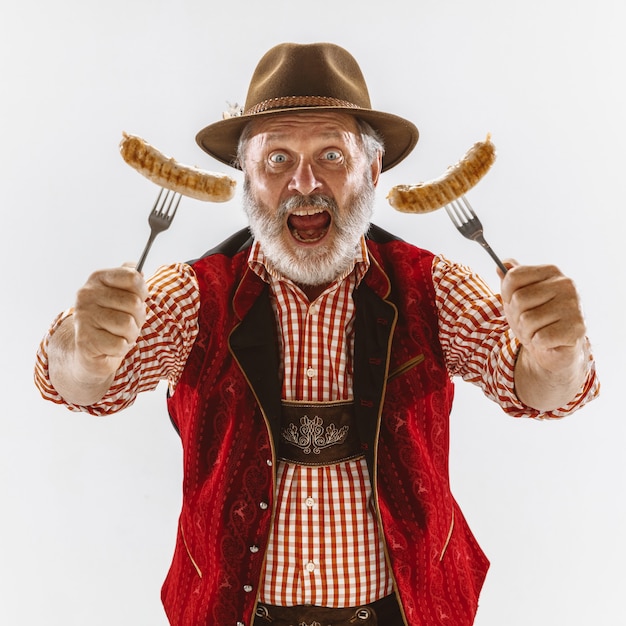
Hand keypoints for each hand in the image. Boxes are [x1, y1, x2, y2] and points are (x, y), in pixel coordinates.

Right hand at [48, 264, 147, 404]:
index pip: (134, 277)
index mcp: (98, 278)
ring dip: (131, 334)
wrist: (89, 350)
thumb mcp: (122, 295)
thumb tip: (139, 269)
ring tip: (120, 335)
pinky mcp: (84, 340)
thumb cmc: (112, 320)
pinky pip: (119, 344)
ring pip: (127, 324)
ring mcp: (83, 317)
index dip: (142, 292)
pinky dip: (122, 348)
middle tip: (128, 323)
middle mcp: (86, 294)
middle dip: (138, 318)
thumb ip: (131, 279)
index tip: (138, 300)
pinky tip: (112, 346)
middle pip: (134, 303)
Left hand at [499, 261, 587, 409]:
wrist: (553, 347)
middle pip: (519, 299)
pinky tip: (548, 341)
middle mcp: (566, 284)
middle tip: (528, 322)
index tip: (513, 301)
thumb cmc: (535, 318)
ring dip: (526, 332)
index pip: (513, 276)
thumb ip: (511, 278)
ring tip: (538, 331)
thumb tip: (501, 265)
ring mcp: (574, 306)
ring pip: (527, 320)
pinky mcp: (578, 328)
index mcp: (551, 272)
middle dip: (516, 316)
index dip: (506, 294)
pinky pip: (540, 337)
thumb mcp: (517, 296)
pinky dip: (538, 343)